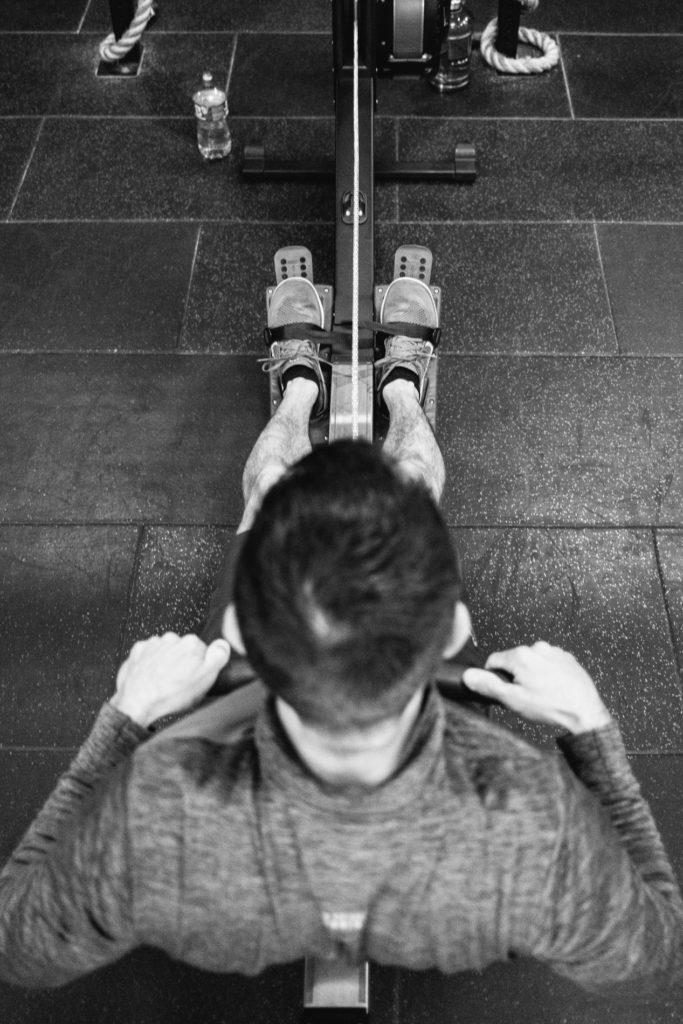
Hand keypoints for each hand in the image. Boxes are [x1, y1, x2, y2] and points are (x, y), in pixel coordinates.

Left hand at [110, 633, 230, 727]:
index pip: (202, 650)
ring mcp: (153, 644)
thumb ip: (218, 657)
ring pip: (165, 651)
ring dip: (166, 662)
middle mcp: (172, 639)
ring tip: (164, 682)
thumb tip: (223, 644)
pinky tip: (151, 677)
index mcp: (191, 643)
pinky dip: (150, 663)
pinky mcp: (138, 651)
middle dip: (182, 662)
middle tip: (179, 682)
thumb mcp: (205, 680)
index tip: (194, 677)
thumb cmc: (170, 695)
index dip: (199, 666)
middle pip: (183, 649)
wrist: (137, 703)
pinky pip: (148, 654)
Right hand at [462, 641, 611, 733]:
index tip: (505, 691)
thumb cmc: (551, 707)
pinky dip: (548, 674)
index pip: (494, 660)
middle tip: (525, 696)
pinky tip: (553, 689)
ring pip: (532, 662)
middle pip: (514, 660)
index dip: (495, 678)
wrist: (584, 713)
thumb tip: (468, 676)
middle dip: (515, 676)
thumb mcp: (513, 700)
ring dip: (532, 674)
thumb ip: (488, 685)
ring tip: (542, 694)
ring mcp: (554, 652)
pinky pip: (549, 663)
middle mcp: (537, 648)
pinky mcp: (567, 658)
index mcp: (521, 655)